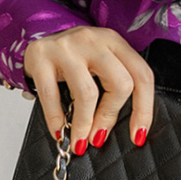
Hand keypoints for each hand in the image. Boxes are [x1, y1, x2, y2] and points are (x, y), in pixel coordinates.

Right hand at [22, 26, 154, 155]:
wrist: (37, 39)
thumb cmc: (75, 58)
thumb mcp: (101, 63)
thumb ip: (116, 85)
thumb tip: (127, 128)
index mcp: (115, 41)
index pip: (142, 75)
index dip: (144, 109)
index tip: (138, 134)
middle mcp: (94, 40)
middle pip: (120, 83)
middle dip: (110, 116)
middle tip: (99, 136)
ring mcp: (66, 47)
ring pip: (87, 92)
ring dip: (84, 124)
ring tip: (80, 140)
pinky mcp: (40, 56)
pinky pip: (51, 95)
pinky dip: (56, 119)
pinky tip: (59, 131)